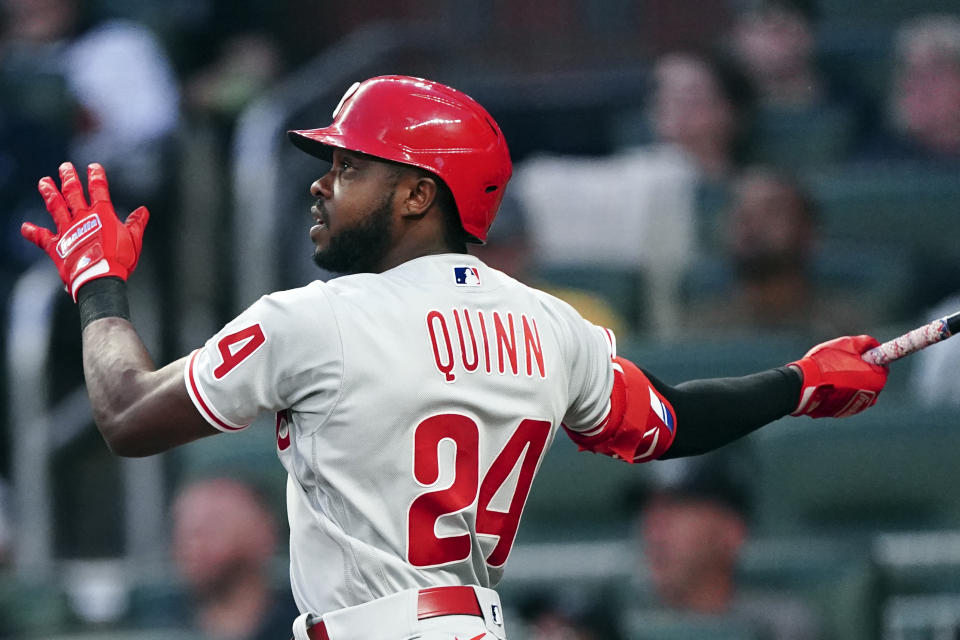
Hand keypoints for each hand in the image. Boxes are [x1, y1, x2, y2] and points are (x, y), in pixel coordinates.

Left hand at [21, 162, 148, 300]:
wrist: (99, 277)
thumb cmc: (119, 260)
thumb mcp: (134, 240)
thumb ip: (136, 224)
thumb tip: (143, 210)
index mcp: (102, 215)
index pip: (99, 189)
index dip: (96, 177)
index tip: (93, 167)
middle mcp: (82, 218)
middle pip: (73, 192)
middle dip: (69, 178)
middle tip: (64, 167)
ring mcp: (67, 230)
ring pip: (56, 207)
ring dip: (49, 193)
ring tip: (43, 182)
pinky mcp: (57, 246)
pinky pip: (42, 237)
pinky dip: (33, 232)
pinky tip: (25, 227)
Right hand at [789, 335, 888, 417]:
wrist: (803, 385)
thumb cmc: (826, 363)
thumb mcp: (847, 344)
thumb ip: (865, 343)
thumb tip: (874, 345)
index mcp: (876, 379)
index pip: (882, 366)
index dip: (871, 357)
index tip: (860, 354)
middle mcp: (871, 396)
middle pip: (871, 380)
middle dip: (860, 370)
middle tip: (842, 362)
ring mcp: (856, 407)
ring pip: (858, 390)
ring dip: (850, 382)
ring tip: (832, 374)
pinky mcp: (843, 413)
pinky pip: (846, 399)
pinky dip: (840, 392)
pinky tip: (827, 385)